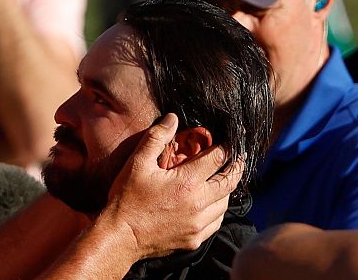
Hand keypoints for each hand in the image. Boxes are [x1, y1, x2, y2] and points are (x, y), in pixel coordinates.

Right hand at [103, 114, 242, 258]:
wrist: (120, 237)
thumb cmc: (127, 198)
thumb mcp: (137, 163)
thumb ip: (156, 137)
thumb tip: (172, 118)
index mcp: (187, 182)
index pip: (218, 158)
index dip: (227, 146)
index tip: (231, 141)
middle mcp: (198, 203)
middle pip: (229, 181)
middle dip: (236, 166)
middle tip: (237, 158)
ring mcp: (198, 224)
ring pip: (225, 203)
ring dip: (226, 189)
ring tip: (222, 179)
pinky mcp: (194, 239)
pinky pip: (216, 222)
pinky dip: (218, 210)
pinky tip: (211, 204)